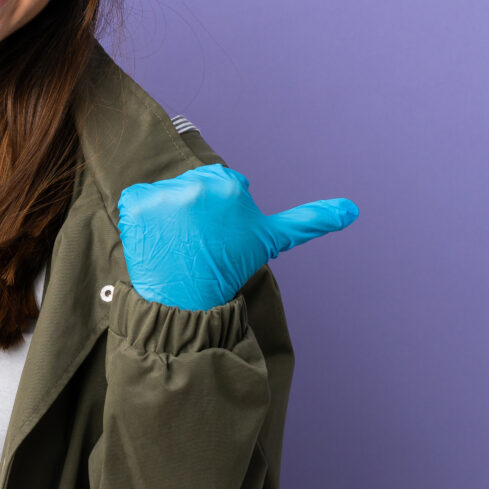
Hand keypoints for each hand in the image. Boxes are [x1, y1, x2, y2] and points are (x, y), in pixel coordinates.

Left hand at [117, 166, 358, 312]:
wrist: (188, 304)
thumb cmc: (228, 270)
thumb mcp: (270, 240)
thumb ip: (310, 221)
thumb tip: (353, 210)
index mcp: (233, 186)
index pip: (221, 185)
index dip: (218, 214)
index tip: (219, 238)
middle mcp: (201, 184)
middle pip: (193, 186)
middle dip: (194, 211)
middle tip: (198, 244)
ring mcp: (166, 194)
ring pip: (164, 194)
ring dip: (166, 217)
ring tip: (177, 245)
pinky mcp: (137, 204)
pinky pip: (135, 201)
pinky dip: (140, 222)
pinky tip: (154, 242)